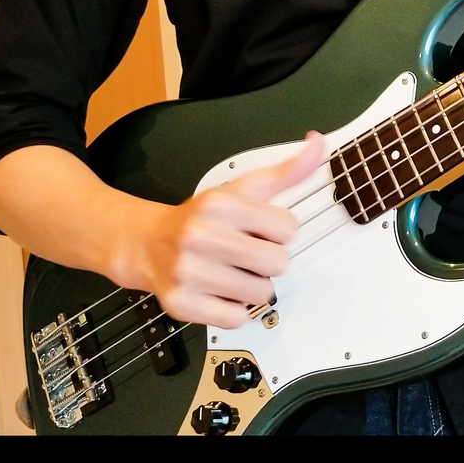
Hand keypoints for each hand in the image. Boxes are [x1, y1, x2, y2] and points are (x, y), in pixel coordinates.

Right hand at [117, 132, 325, 328]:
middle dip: (268, 260)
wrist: (145, 243)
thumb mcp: (243, 188)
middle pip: (278, 263)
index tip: (258, 229)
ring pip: (261, 293)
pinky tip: (218, 291)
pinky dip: (234, 310)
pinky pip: (238, 318)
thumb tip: (318, 143)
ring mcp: (189, 272)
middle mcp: (201, 236)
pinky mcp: (182, 304)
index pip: (287, 228)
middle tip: (244, 254)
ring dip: (252, 287)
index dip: (277, 231)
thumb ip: (287, 171)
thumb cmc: (200, 218)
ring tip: (231, 272)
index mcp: (220, 205)